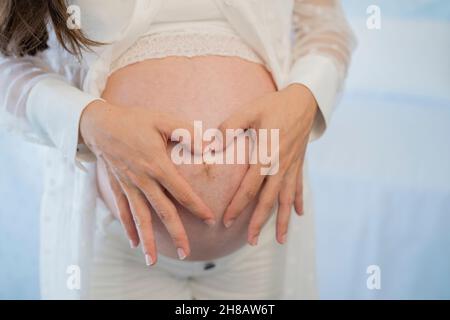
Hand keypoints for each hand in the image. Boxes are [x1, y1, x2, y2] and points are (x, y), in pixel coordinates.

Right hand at [80, 100, 214, 263]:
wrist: (99, 124)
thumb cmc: (134, 120)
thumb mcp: (163, 120)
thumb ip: (187, 132)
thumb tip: (208, 145)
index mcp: (157, 164)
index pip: (181, 191)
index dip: (196, 207)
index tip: (209, 220)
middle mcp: (143, 180)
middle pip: (162, 211)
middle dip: (175, 233)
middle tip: (186, 253)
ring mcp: (128, 186)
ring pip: (140, 218)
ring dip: (148, 239)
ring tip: (152, 260)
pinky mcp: (118, 187)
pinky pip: (123, 211)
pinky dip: (128, 228)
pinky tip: (134, 243)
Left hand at [218, 84, 317, 244]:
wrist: (304, 99)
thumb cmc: (274, 105)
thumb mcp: (250, 110)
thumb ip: (230, 127)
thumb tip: (212, 146)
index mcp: (266, 155)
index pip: (250, 188)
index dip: (238, 206)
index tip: (227, 222)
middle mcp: (281, 166)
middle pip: (269, 201)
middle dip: (259, 222)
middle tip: (250, 241)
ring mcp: (292, 167)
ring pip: (287, 200)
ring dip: (282, 220)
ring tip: (279, 239)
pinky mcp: (299, 164)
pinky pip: (299, 188)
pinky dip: (299, 202)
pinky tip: (299, 215)